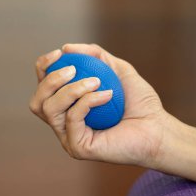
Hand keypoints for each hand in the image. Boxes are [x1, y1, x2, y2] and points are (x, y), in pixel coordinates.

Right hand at [29, 43, 168, 167]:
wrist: (158, 128)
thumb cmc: (139, 102)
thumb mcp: (117, 70)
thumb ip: (95, 56)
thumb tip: (67, 48)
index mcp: (67, 107)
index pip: (43, 88)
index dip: (44, 68)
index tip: (59, 53)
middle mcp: (63, 124)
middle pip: (38, 102)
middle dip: (51, 81)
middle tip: (73, 70)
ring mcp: (68, 137)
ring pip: (49, 109)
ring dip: (71, 89)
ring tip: (96, 82)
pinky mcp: (77, 147)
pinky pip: (72, 119)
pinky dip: (88, 101)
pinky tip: (107, 95)